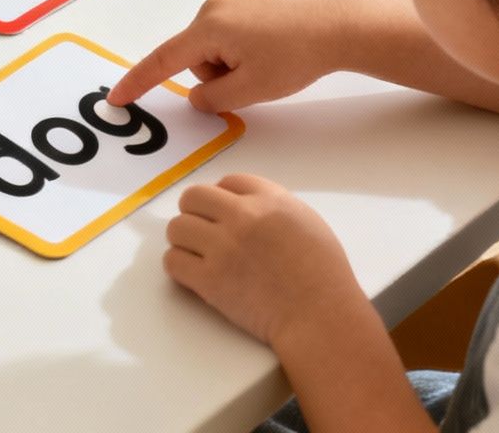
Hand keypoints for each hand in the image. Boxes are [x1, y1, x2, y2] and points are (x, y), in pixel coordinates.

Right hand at [110, 0, 347, 111]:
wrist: (335, 26)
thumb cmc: (294, 58)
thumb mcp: (250, 90)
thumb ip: (212, 99)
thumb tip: (196, 96)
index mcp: (209, 28)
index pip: (163, 61)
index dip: (138, 82)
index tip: (116, 98)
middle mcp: (213, 7)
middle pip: (194, 57)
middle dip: (215, 75)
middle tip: (255, 79)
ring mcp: (229, 0)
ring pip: (211, 47)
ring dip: (229, 63)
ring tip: (267, 62)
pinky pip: (226, 33)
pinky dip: (238, 49)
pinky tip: (269, 49)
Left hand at [163, 174, 362, 347]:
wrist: (320, 317)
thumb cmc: (325, 276)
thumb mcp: (309, 224)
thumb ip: (275, 209)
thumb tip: (246, 207)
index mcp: (270, 201)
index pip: (229, 181)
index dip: (223, 196)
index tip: (223, 212)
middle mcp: (242, 217)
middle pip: (194, 197)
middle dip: (195, 212)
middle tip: (204, 232)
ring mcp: (223, 247)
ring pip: (177, 227)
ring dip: (184, 240)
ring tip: (197, 254)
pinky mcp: (209, 279)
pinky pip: (172, 261)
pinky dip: (179, 267)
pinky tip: (193, 274)